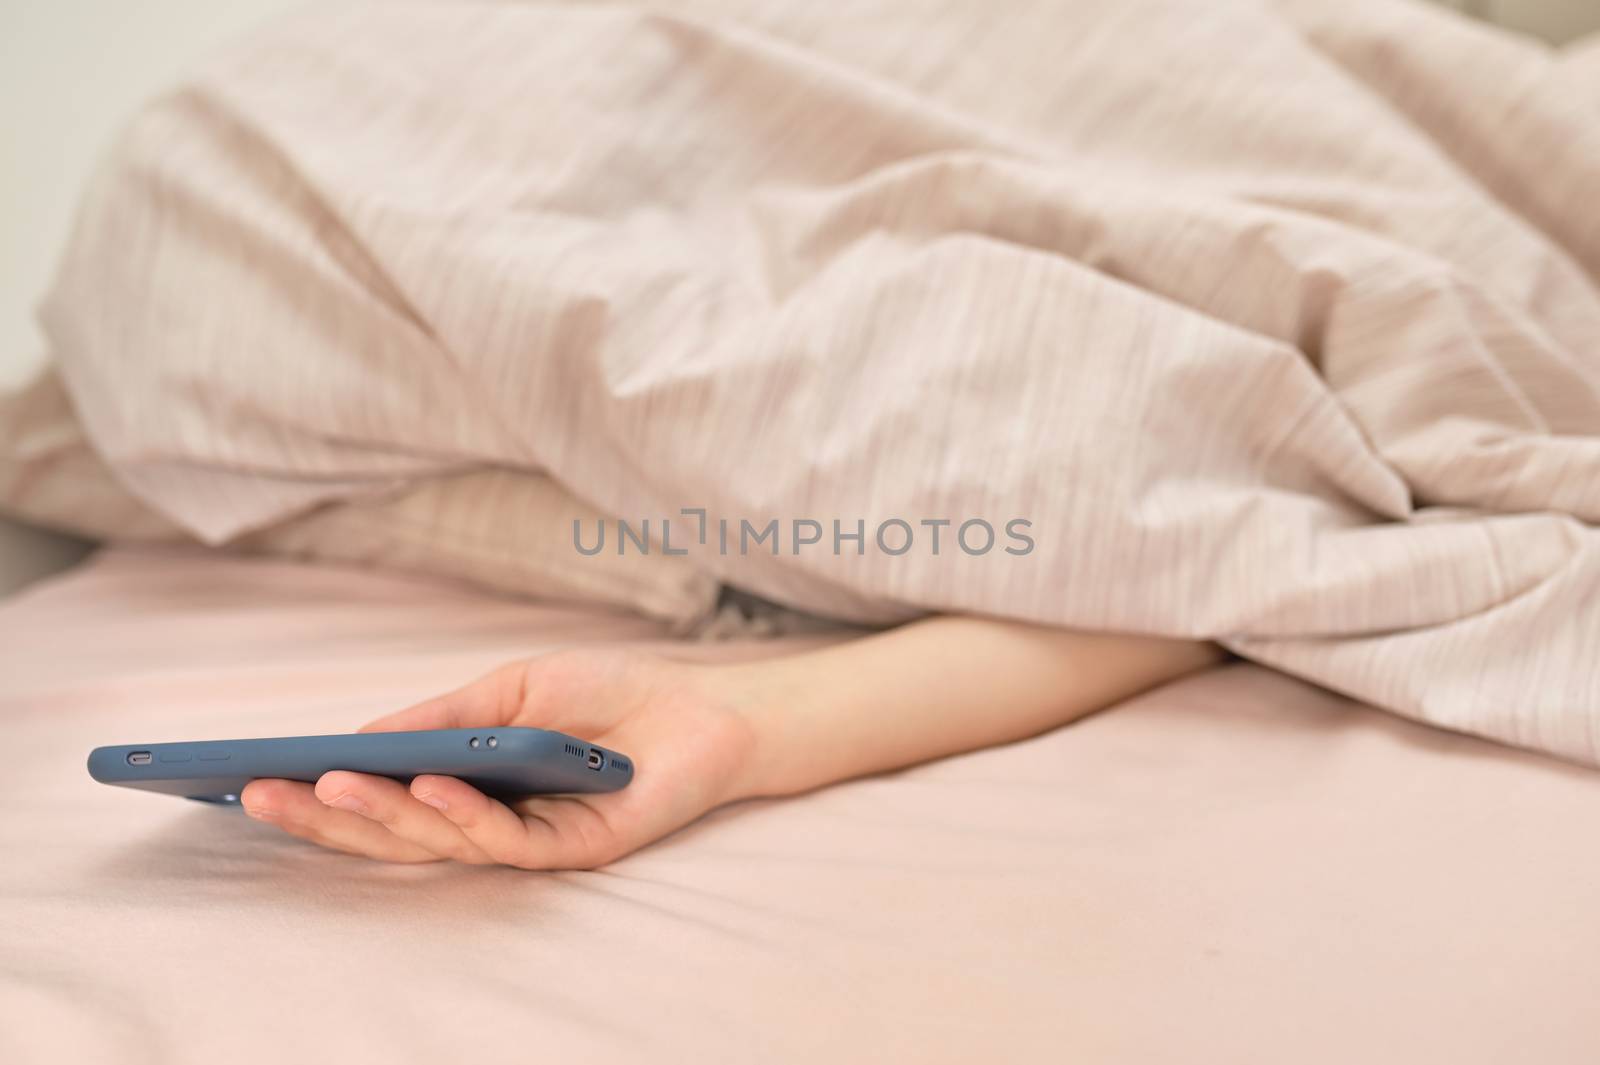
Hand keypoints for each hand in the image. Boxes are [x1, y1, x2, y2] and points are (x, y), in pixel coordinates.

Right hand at [240, 648, 760, 868]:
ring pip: (438, 841)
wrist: (700, 706)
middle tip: (260, 793)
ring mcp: (526, 841)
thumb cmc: (609, 692)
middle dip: (323, 817)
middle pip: (391, 832)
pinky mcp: (571, 850)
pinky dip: (464, 813)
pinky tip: (431, 785)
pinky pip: (506, 840)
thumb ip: (440, 717)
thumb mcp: (511, 688)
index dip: (316, 796)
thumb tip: (354, 737)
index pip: (377, 802)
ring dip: (381, 814)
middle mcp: (487, 820)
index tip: (248, 780)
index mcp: (465, 784)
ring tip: (329, 784)